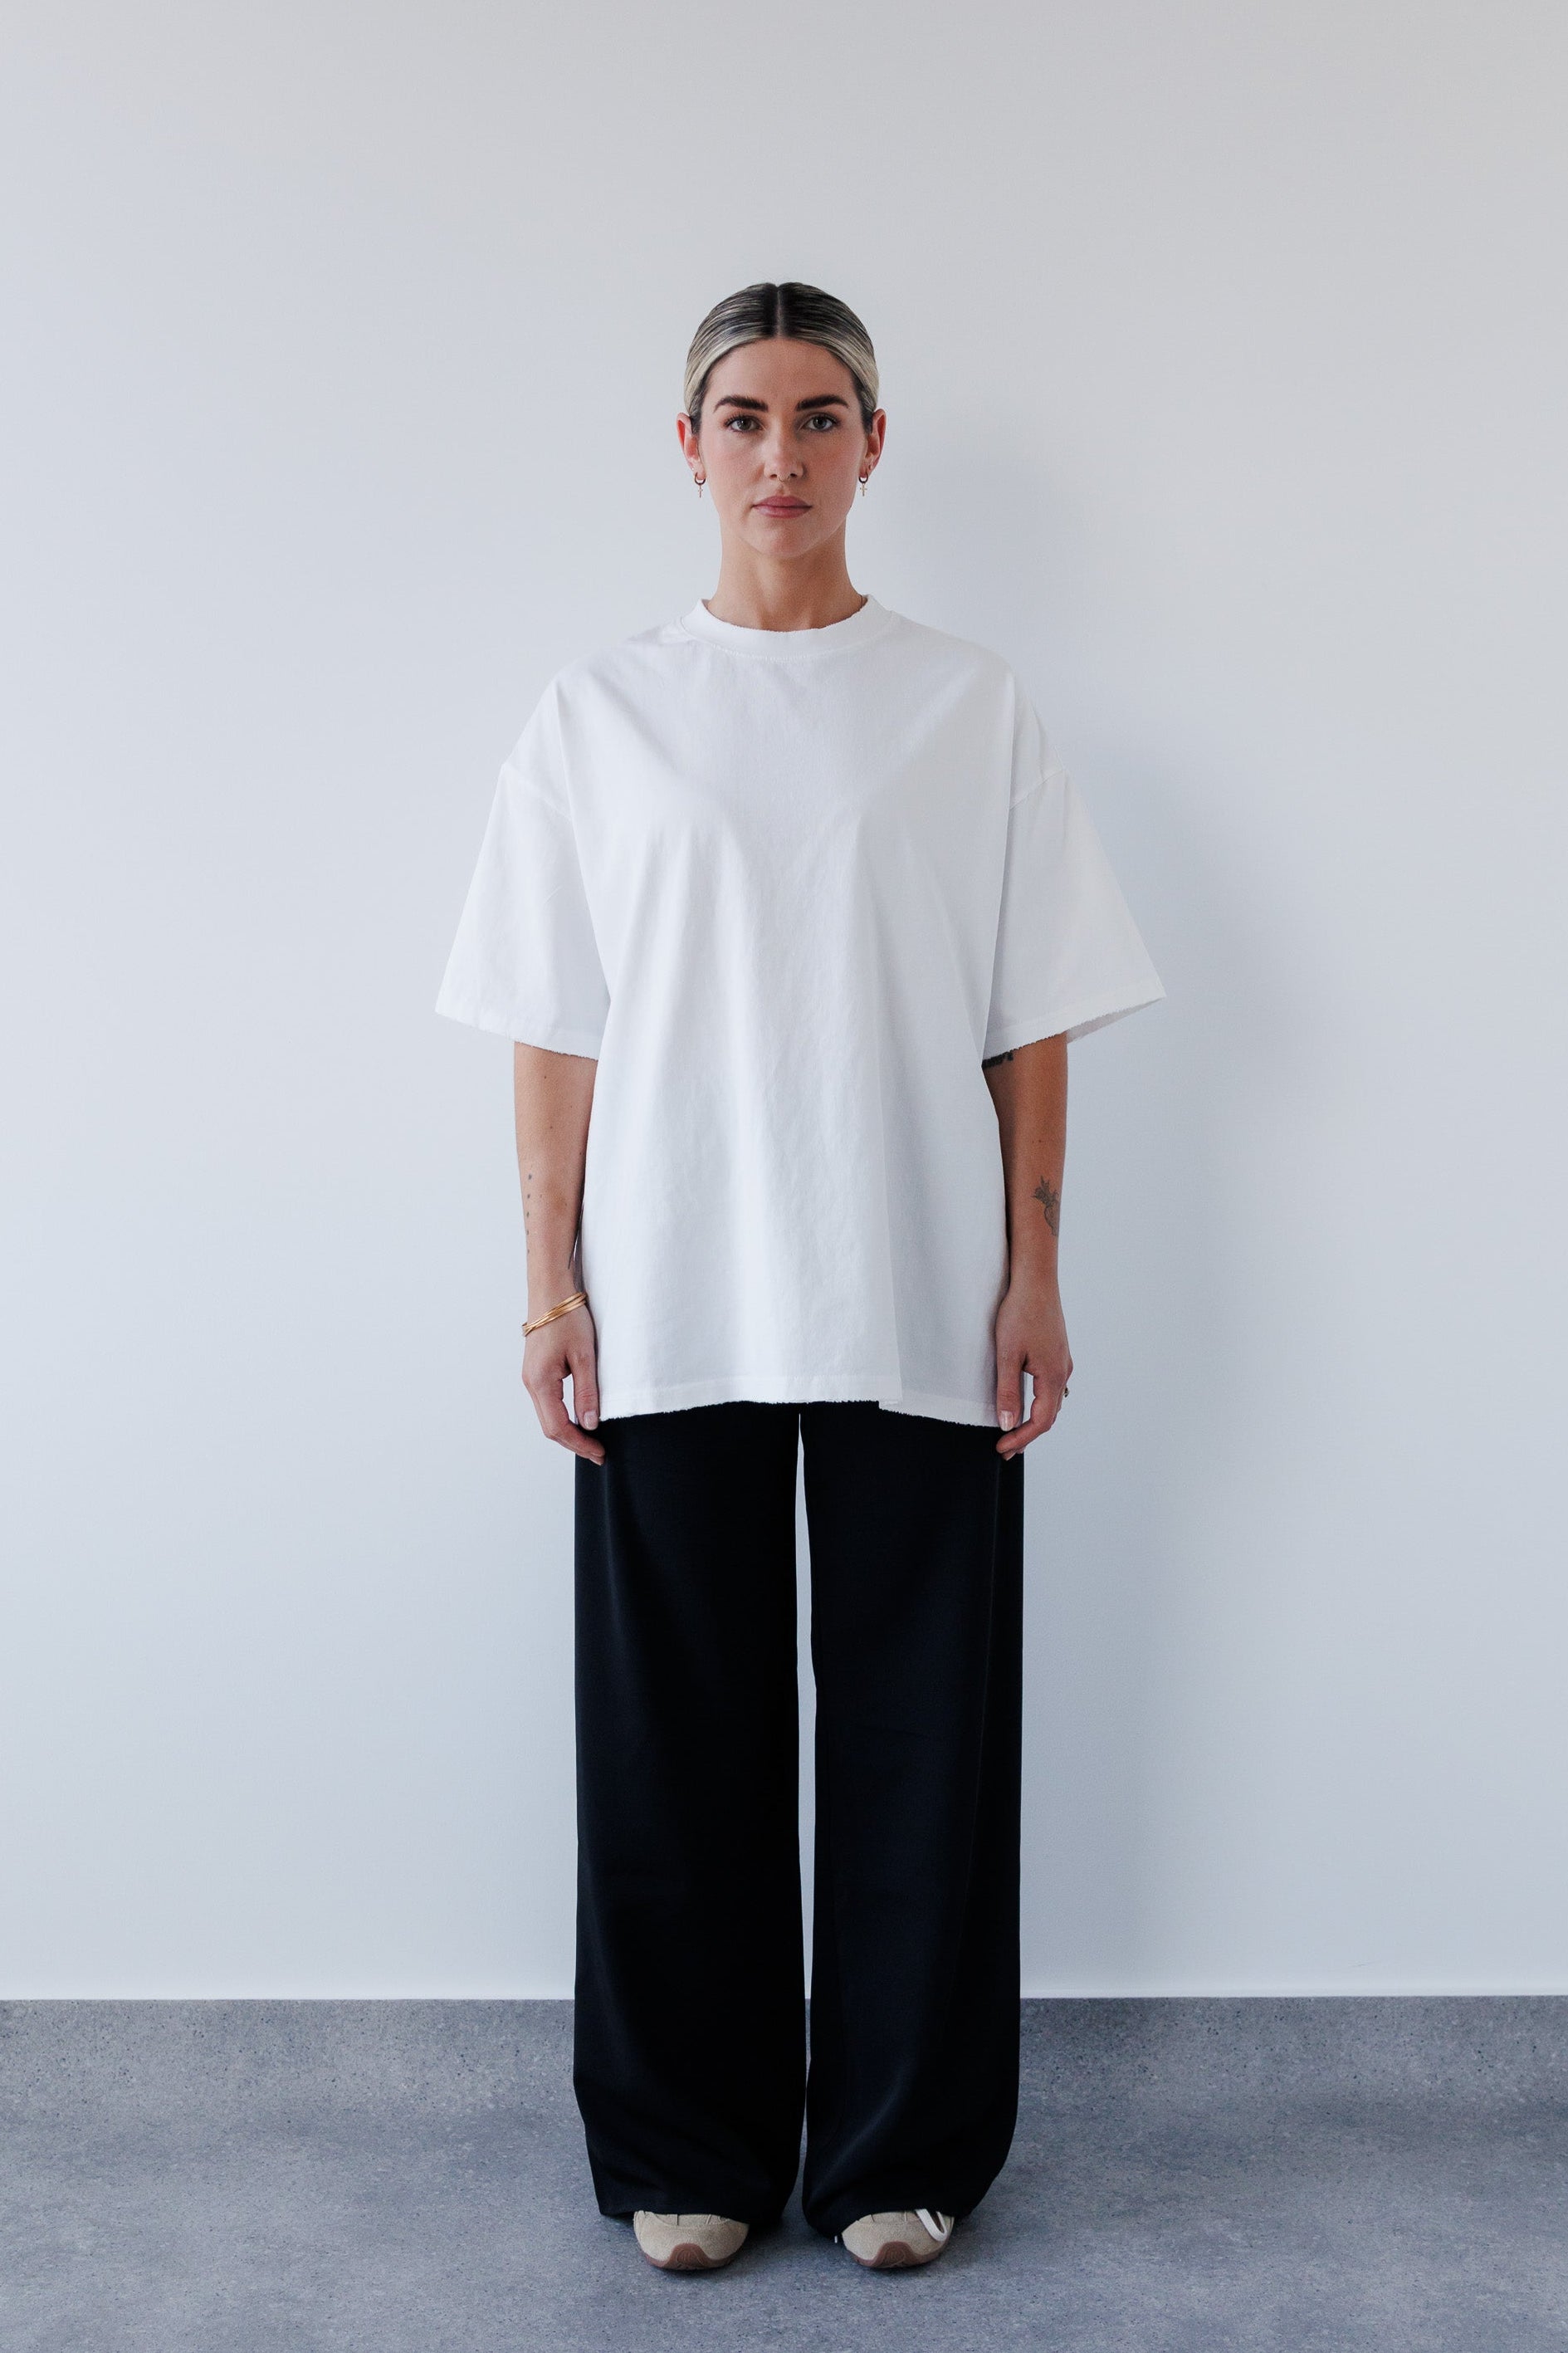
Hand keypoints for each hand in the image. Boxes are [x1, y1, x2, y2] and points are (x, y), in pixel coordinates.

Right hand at [522, 1302, 604, 1464]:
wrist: (551, 1290)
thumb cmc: (567, 1318)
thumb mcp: (584, 1356)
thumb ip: (587, 1392)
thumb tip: (590, 1424)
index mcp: (540, 1382)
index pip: (558, 1427)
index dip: (579, 1444)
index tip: (599, 1453)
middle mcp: (531, 1383)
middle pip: (550, 1427)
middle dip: (574, 1443)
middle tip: (598, 1453)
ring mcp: (531, 1377)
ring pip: (547, 1416)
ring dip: (568, 1431)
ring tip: (592, 1439)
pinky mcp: (536, 1371)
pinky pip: (547, 1402)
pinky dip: (562, 1416)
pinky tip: (579, 1417)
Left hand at [993, 1275, 1072, 1458]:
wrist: (1036, 1280)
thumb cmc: (1020, 1313)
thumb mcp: (1007, 1354)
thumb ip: (1007, 1391)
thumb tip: (1007, 1424)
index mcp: (1052, 1376)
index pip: (1041, 1421)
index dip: (1021, 1438)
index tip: (1002, 1448)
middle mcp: (1062, 1371)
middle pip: (1049, 1415)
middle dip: (1027, 1434)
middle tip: (1006, 1448)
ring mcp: (1062, 1361)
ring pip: (1052, 1400)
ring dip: (1035, 1419)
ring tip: (1015, 1430)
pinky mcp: (1057, 1351)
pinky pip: (1052, 1386)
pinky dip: (1040, 1402)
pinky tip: (1029, 1401)